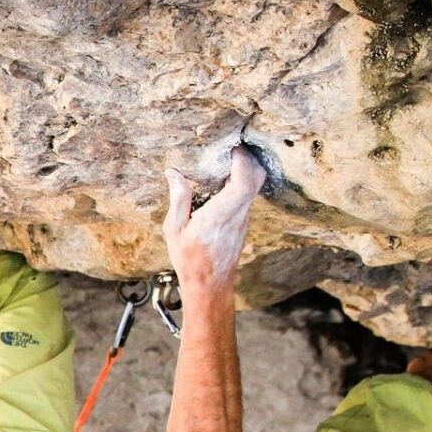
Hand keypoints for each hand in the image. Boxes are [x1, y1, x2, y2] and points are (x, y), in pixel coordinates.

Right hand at [163, 146, 264, 293]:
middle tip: (229, 148)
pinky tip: (221, 182)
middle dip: (247, 157)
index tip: (231, 147)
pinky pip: (247, 194)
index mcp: (221, 213)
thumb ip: (178, 198)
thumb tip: (174, 172)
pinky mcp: (243, 221)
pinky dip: (240, 181)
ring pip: (255, 184)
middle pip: (257, 177)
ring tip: (222, 161)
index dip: (243, 158)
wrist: (210, 285)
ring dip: (244, 169)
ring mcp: (244, 217)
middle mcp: (238, 213)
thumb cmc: (190, 260)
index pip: (245, 180)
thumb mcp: (175, 230)